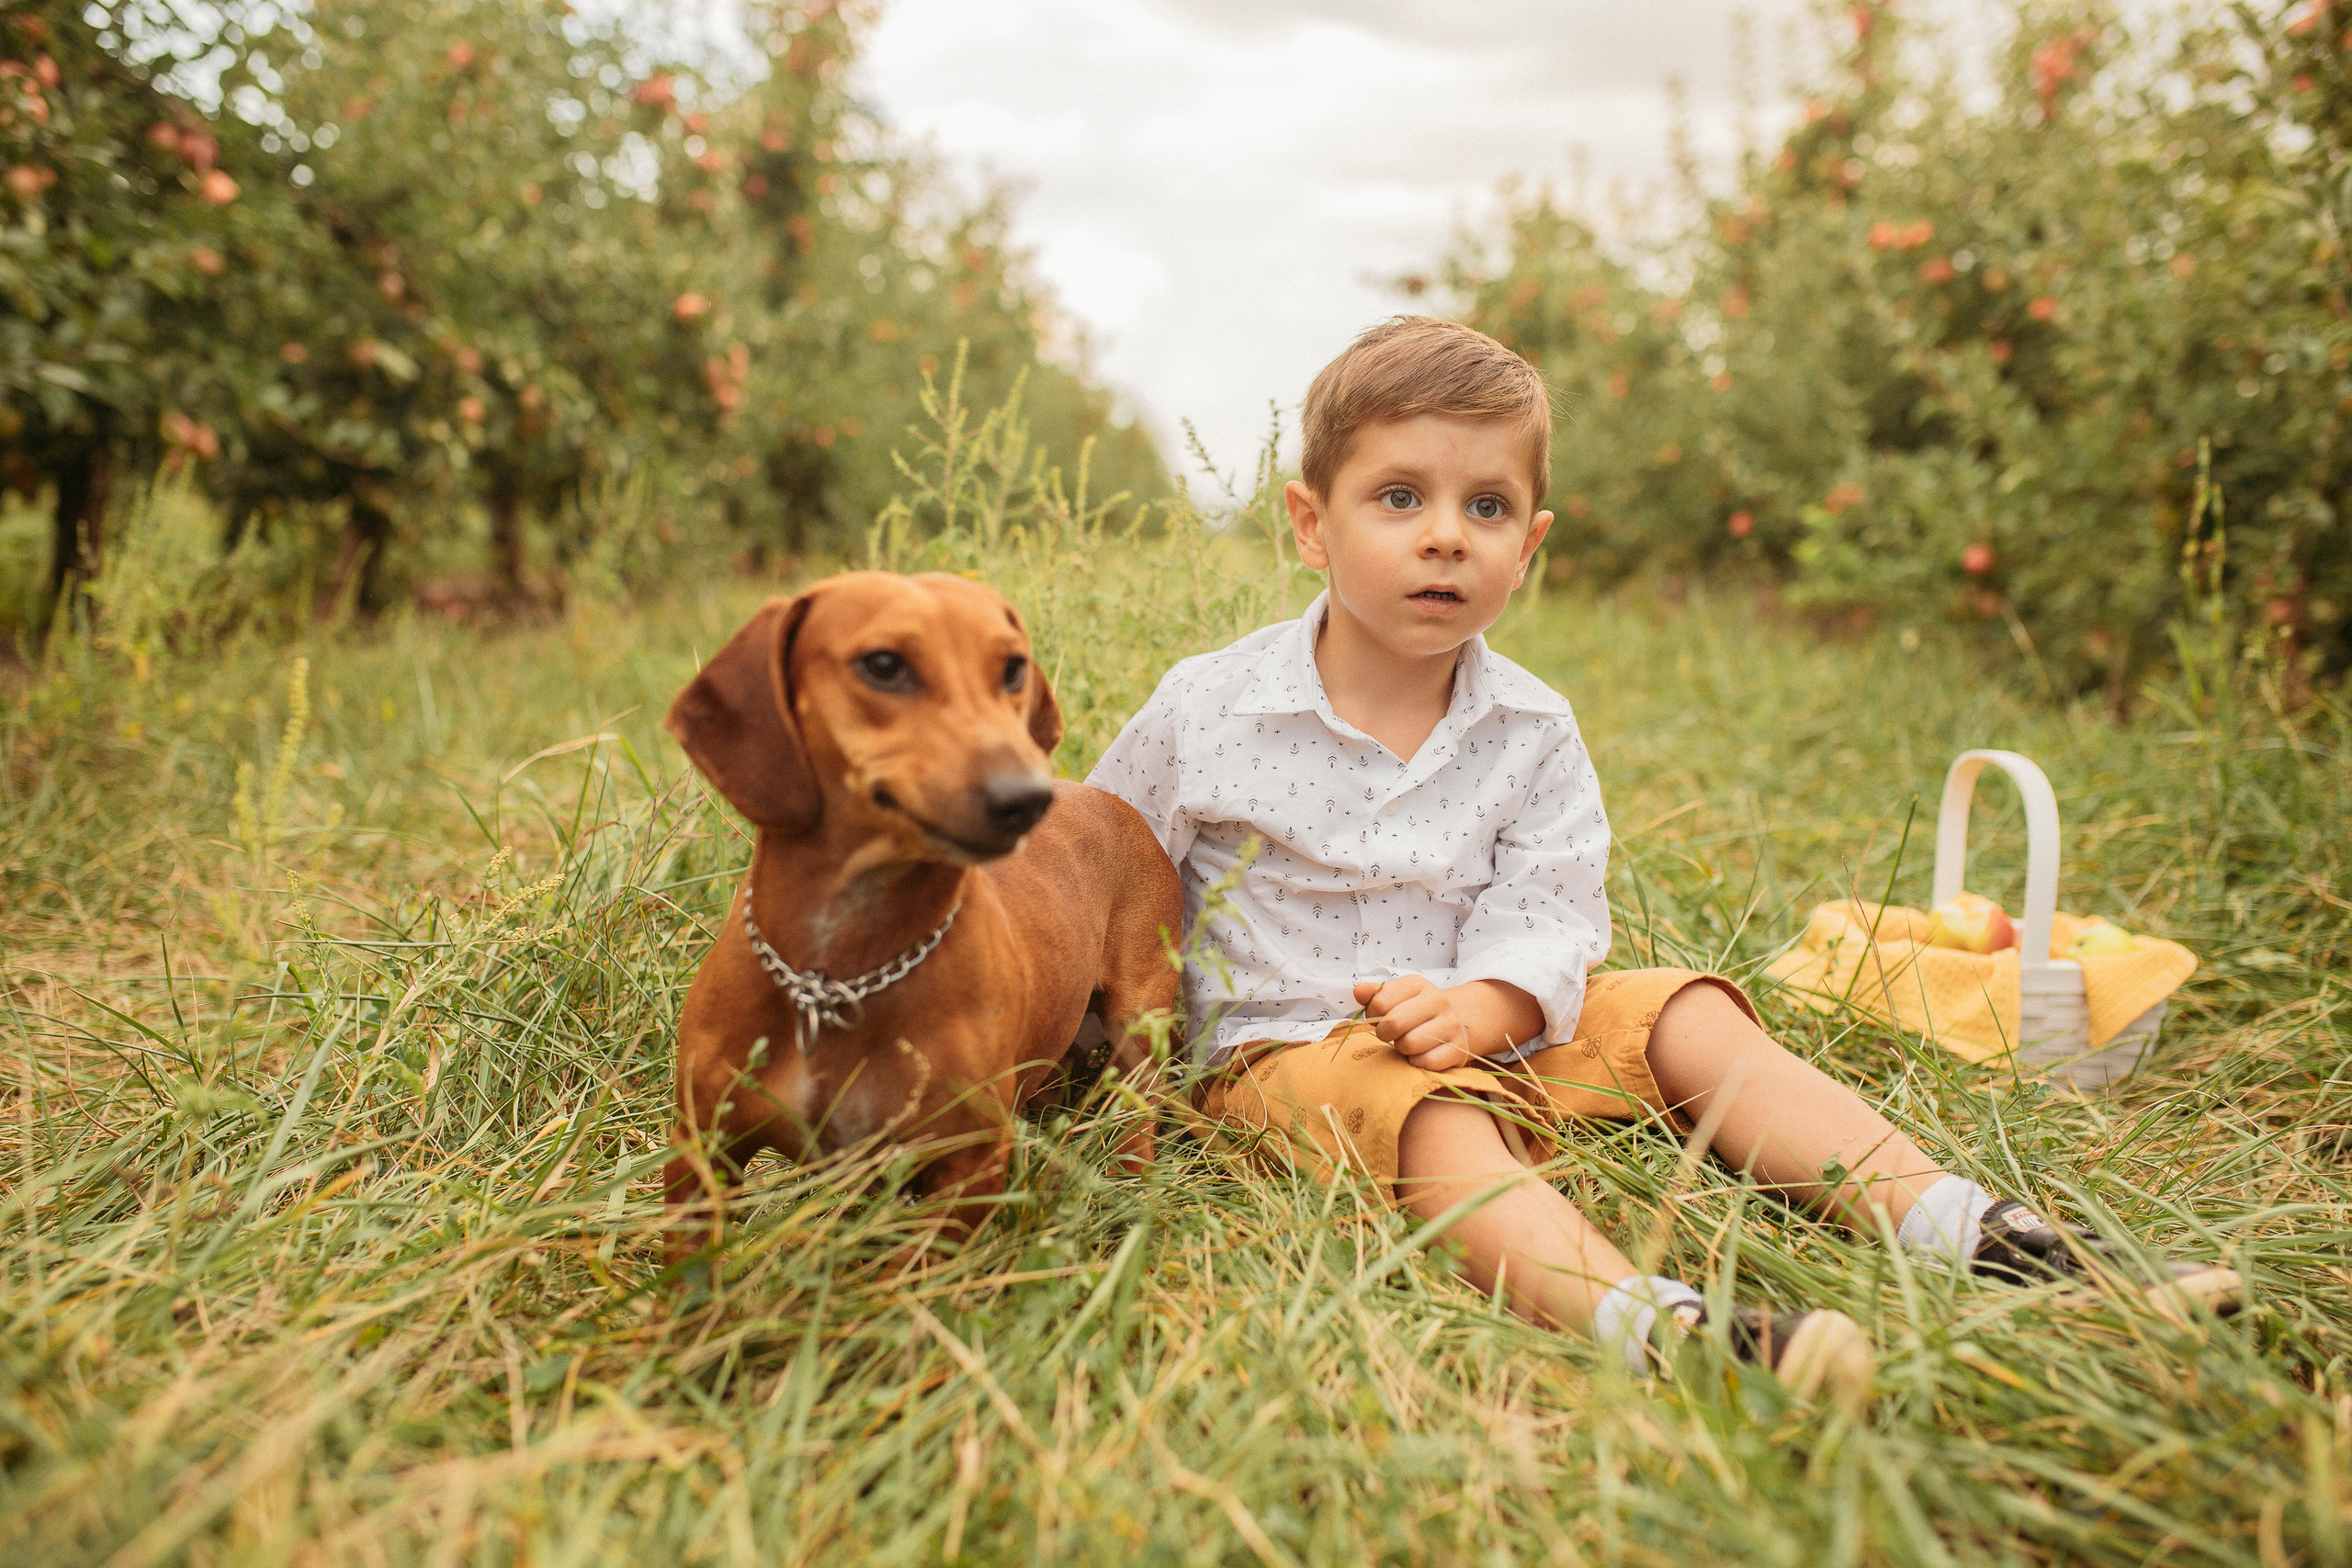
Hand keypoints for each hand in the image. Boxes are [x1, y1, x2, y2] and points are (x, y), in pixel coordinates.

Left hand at [1353, 975, 1474, 1070]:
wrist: (1455, 1023)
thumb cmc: (1415, 1010)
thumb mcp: (1395, 997)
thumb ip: (1374, 995)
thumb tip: (1358, 991)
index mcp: (1417, 984)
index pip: (1380, 1002)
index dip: (1372, 1014)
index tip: (1380, 1017)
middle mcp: (1437, 1000)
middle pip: (1394, 1023)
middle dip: (1385, 1033)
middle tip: (1390, 1034)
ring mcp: (1451, 1024)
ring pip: (1409, 1044)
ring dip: (1402, 1049)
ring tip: (1407, 1042)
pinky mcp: (1458, 1048)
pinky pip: (1426, 1062)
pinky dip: (1417, 1062)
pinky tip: (1420, 1053)